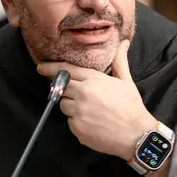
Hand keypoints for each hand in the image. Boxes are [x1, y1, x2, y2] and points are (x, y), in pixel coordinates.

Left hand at [36, 40, 156, 159]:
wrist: (136, 135)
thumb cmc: (131, 107)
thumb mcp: (126, 81)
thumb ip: (120, 61)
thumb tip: (123, 42)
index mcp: (93, 79)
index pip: (66, 70)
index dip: (51, 68)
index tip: (41, 67)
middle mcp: (83, 94)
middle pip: (61, 87)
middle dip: (64, 90)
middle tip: (75, 95)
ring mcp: (78, 112)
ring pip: (64, 105)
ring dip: (72, 107)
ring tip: (89, 111)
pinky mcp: (77, 128)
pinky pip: (70, 122)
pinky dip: (77, 122)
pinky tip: (92, 123)